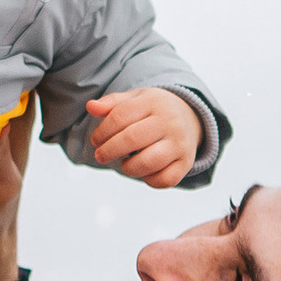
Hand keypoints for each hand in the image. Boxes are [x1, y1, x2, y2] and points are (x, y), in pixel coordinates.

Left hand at [86, 86, 203, 188]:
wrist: (190, 118)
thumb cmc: (152, 111)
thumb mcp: (134, 100)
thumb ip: (112, 103)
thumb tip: (91, 107)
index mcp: (153, 103)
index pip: (120, 116)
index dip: (102, 132)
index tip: (95, 141)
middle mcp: (169, 122)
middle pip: (132, 139)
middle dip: (109, 151)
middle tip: (100, 156)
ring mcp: (180, 144)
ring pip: (148, 162)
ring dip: (129, 168)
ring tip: (124, 164)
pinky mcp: (186, 163)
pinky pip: (165, 179)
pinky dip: (150, 180)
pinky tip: (143, 172)